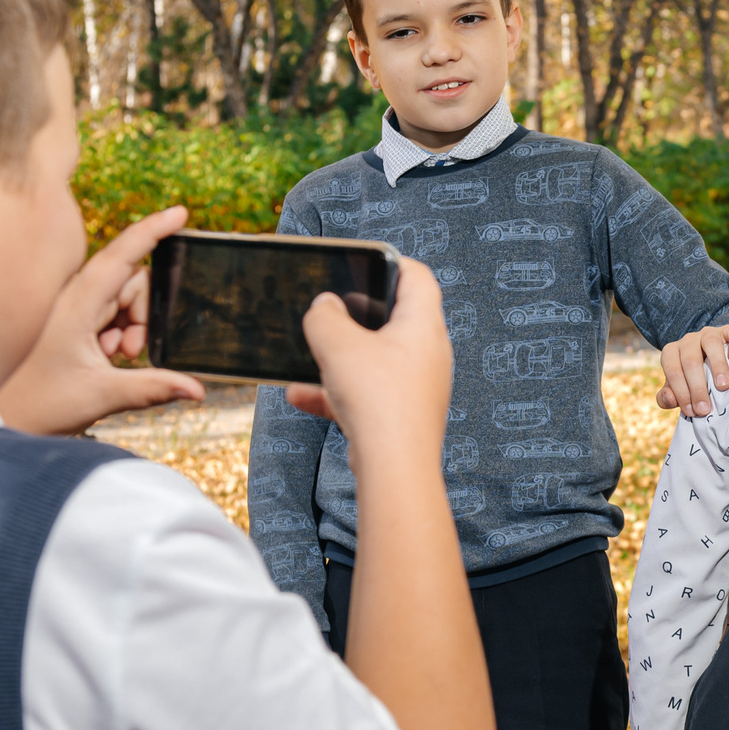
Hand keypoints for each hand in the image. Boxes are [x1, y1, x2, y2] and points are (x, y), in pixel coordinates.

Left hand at [0, 206, 204, 434]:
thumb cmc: (38, 403)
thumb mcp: (102, 396)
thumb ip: (154, 387)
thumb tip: (198, 391)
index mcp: (77, 303)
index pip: (124, 253)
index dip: (154, 229)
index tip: (181, 213)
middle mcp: (73, 296)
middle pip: (131, 281)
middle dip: (144, 314)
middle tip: (130, 353)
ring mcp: (69, 306)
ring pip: (122, 298)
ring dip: (131, 327)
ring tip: (113, 359)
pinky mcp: (67, 319)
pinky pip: (106, 312)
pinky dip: (116, 332)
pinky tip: (103, 358)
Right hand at [284, 257, 453, 462]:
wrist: (395, 468)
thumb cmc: (378, 400)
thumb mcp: (338, 345)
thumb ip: (324, 316)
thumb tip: (325, 306)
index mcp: (424, 325)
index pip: (417, 276)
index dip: (390, 261)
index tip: (362, 261)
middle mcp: (428, 353)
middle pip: (394, 318)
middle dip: (357, 313)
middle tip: (331, 306)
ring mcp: (417, 386)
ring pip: (375, 359)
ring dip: (339, 356)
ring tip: (308, 354)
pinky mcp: (402, 415)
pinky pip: (367, 393)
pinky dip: (337, 390)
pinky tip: (299, 394)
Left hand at [653, 325, 728, 415]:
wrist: (714, 360)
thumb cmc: (694, 379)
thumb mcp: (679, 388)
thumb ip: (668, 397)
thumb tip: (669, 399)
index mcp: (672, 352)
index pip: (672, 370)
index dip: (680, 391)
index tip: (692, 411)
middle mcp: (688, 340)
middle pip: (690, 360)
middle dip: (697, 387)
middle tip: (706, 408)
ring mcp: (709, 333)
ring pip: (710, 343)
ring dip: (717, 366)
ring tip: (723, 386)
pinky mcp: (728, 331)